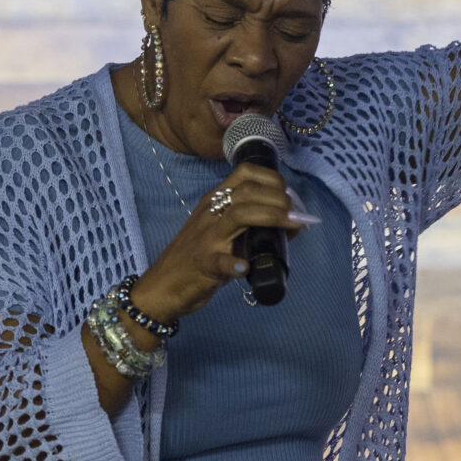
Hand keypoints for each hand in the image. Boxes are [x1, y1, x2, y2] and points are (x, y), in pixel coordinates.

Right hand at [130, 163, 304, 322]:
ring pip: (238, 215)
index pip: (245, 174)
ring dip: (270, 216)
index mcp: (215, 202)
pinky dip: (235, 263)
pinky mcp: (202, 263)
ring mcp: (206, 238)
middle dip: (278, 198)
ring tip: (290, 225)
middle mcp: (210, 213)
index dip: (273, 179)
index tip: (290, 196)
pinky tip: (246, 267)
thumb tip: (293, 223)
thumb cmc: (197, 257)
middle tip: (297, 214)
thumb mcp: (224, 234)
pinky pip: (219, 260)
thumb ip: (252, 227)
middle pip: (247, 192)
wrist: (163, 286)